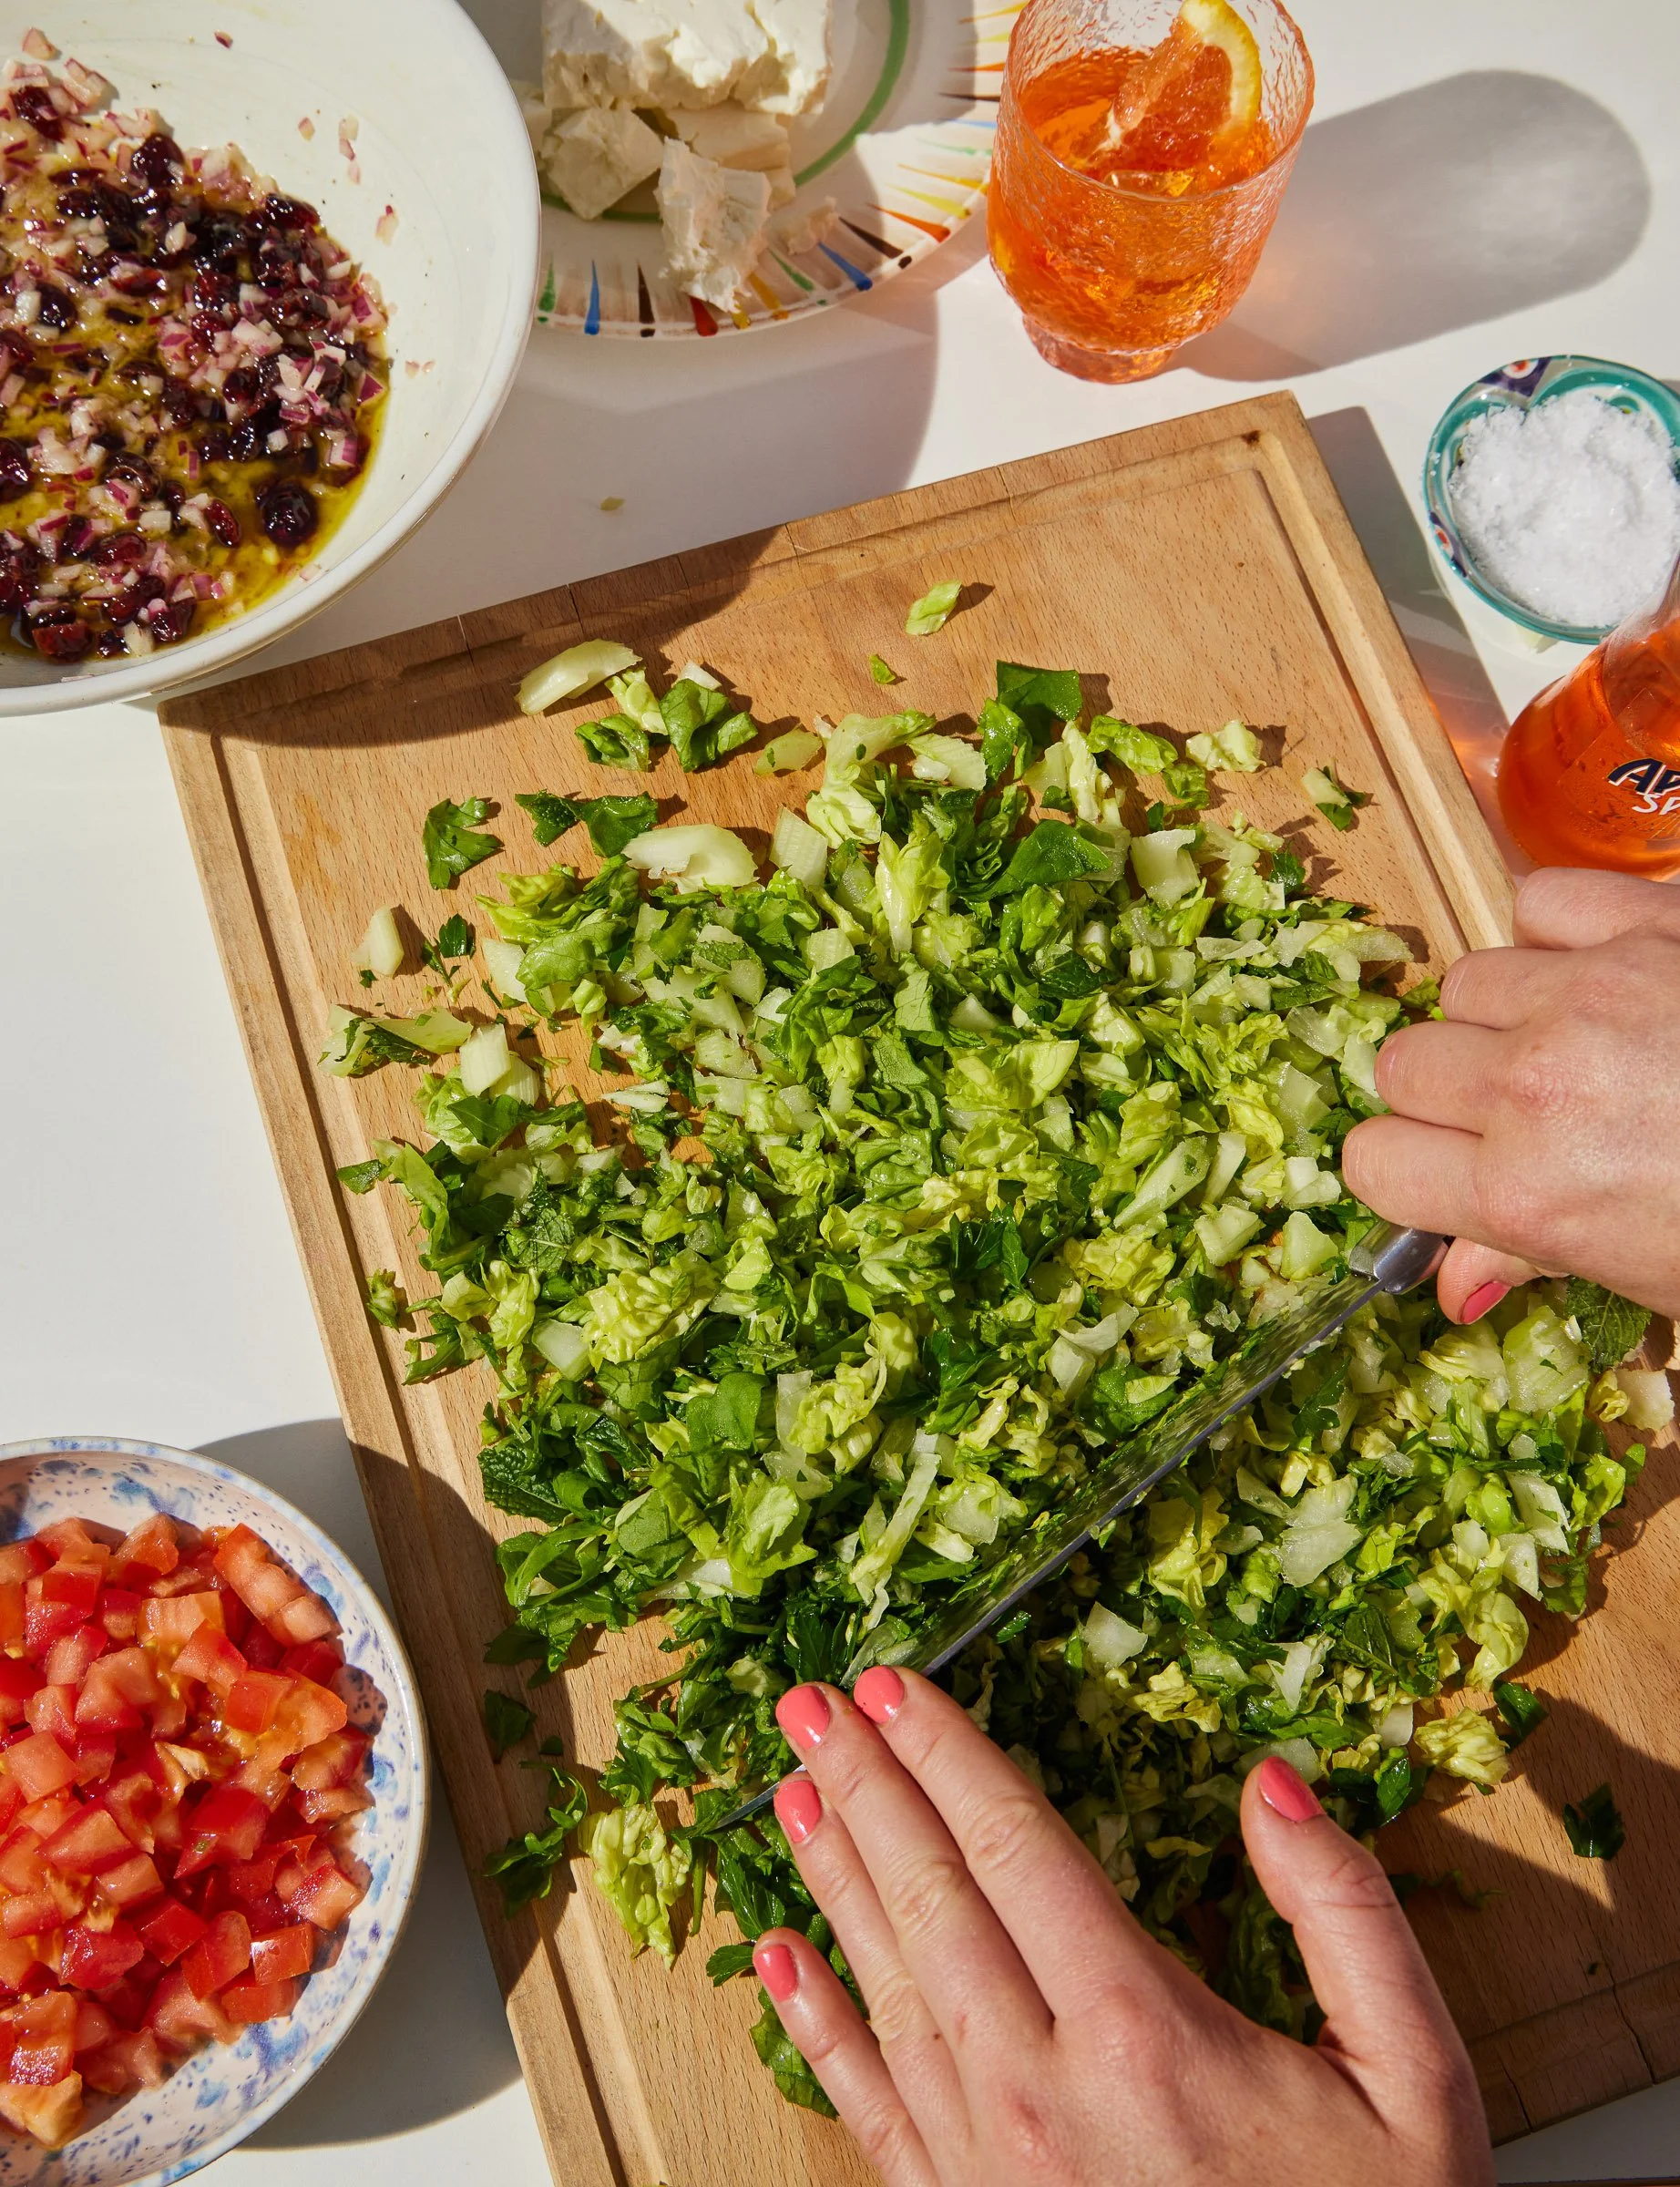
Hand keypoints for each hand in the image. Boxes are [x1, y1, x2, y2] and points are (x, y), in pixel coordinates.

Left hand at [753, 1670, 1491, 2186]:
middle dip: (864, 1786)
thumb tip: (1270, 1783)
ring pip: (885, 1984)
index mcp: (1143, 2031)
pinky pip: (867, 2107)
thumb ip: (1346, 1914)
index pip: (1013, 1846)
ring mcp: (988, 2162)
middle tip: (811, 1704)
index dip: (944, 1752)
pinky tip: (774, 1958)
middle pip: (927, 1896)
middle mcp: (1041, 2089)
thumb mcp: (1415, 2074)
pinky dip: (812, 2023)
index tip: (894, 1683)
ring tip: (791, 1790)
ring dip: (830, 1876)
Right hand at [1343, 868, 1679, 1322]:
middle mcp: (1537, 1084)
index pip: (1373, 1163)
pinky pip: (1540, 904)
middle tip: (1514, 1118)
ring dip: (1502, 1015)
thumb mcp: (1657, 1278)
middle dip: (1446, 1095)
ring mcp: (1590, 991)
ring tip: (1572, 1044)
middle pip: (1403, 1064)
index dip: (1407, 1176)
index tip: (1446, 1179)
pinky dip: (1557, 934)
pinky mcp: (1649, 920)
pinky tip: (1602, 975)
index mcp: (1530, 1192)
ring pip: (1464, 983)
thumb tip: (1456, 1280)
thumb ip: (1537, 1257)